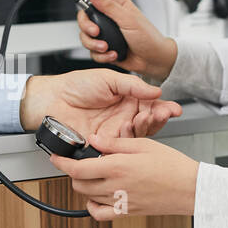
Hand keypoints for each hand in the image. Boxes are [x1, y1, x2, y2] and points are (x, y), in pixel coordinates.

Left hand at [19, 70, 181, 138]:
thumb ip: (133, 86)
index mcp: (127, 102)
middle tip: (161, 113)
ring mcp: (113, 133)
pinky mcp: (102, 145)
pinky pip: (119, 147)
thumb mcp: (109, 79)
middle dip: (157, 119)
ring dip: (144, 128)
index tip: (174, 109)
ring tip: (144, 117)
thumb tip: (156, 92)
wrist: (53, 98)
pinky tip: (128, 129)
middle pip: (148, 124)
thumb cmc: (77, 85)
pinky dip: (126, 140)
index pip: (151, 108)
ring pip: (137, 137)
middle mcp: (123, 119)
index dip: (164, 109)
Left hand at [47, 131, 199, 220]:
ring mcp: (120, 202)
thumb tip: (93, 140)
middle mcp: (115, 187)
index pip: (78, 168)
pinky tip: (97, 196)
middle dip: (73, 172)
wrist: (191, 188)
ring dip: (84, 185)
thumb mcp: (143, 145)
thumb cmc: (172, 165)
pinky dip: (93, 206)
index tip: (56, 158)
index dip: (62, 163)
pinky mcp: (127, 212)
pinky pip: (100, 214)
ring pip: (88, 196)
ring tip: (93, 174)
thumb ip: (114, 143)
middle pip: (79, 183)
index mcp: (118, 167)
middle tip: (80, 162)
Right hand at [75, 0, 177, 81]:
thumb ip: (109, 6)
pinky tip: (112, 54)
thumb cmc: (148, 37)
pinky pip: (91, 50)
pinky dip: (100, 55)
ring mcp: (104, 31)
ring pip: (84, 33)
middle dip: (86, 24)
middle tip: (96, 31)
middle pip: (84, 12)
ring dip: (92, 43)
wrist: (153, 59)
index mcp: (116, 1)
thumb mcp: (128, 19)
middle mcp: (108, 14)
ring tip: (106, 47)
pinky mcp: (103, 45)